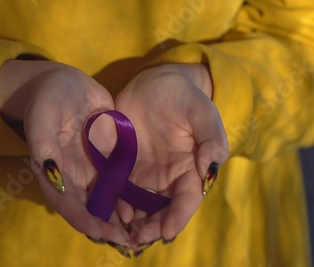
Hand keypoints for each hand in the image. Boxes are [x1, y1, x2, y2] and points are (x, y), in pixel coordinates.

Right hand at [0, 60, 128, 243]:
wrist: (66, 82)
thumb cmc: (48, 97)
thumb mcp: (41, 116)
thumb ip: (42, 143)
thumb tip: (50, 172)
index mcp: (52, 172)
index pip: (66, 203)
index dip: (82, 219)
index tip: (100, 232)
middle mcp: (72, 176)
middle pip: (88, 208)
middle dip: (106, 226)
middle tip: (127, 241)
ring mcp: (91, 169)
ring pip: (106, 200)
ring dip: (121, 217)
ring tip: (140, 232)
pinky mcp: (108, 159)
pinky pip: (120, 181)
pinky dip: (130, 196)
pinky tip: (148, 206)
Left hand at [113, 64, 228, 248]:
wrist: (156, 82)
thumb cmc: (184, 97)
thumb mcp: (202, 113)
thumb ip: (211, 139)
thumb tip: (212, 167)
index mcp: (189, 168)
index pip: (187, 198)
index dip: (178, 216)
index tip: (166, 232)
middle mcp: (167, 175)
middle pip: (161, 208)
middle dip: (151, 225)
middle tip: (138, 237)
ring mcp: (144, 171)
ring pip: (139, 203)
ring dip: (131, 219)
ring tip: (121, 231)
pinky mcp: (123, 163)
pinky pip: (119, 186)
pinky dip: (115, 201)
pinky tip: (108, 209)